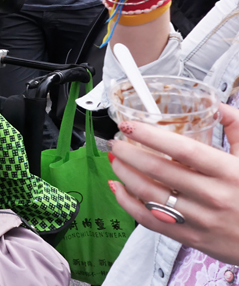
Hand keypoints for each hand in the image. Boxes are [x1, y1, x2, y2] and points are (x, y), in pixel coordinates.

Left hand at [108, 103, 238, 264]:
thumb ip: (237, 129)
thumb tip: (216, 105)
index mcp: (229, 172)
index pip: (182, 150)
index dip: (151, 136)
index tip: (129, 126)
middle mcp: (213, 196)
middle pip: (159, 170)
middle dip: (130, 153)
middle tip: (116, 142)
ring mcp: (200, 219)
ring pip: (149, 194)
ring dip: (125, 174)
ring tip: (116, 160)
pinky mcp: (191, 238)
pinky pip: (150, 220)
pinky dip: (128, 203)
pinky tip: (118, 188)